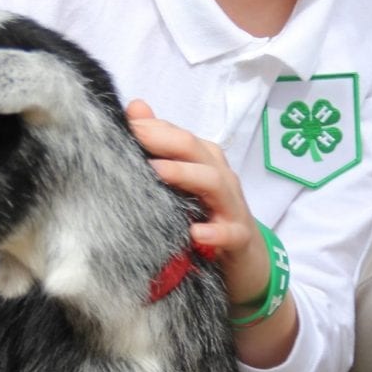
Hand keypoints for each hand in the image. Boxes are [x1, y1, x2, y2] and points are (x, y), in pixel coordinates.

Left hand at [126, 98, 299, 366]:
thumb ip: (161, 145)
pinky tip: (195, 233)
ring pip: (214, 182)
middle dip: (165, 140)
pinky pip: (230, 232)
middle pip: (195, 151)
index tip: (124, 120)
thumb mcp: (184, 183)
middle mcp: (219, 177)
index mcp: (204, 160)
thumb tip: (135, 107)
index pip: (178, 136)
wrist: (248, 264)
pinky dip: (215, 231)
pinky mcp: (240, 239)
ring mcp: (231, 207)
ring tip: (157, 172)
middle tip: (136, 135)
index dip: (152, 127)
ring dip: (186, 175)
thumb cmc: (208, 216)